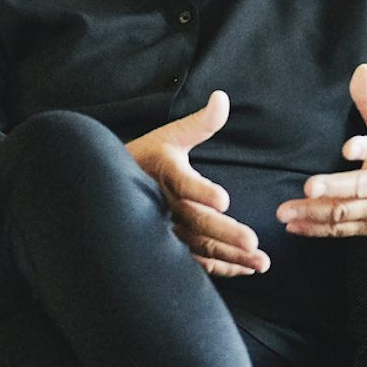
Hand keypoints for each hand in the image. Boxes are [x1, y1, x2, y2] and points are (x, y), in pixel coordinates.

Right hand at [127, 91, 265, 276]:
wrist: (107, 189)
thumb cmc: (147, 158)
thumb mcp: (170, 136)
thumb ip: (201, 123)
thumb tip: (222, 98)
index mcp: (166, 173)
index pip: (184, 184)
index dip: (203, 192)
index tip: (224, 199)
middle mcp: (164, 205)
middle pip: (196, 221)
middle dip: (225, 233)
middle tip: (252, 242)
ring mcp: (166, 229)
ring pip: (199, 246)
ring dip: (231, 256)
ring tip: (259, 261)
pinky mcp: (170, 245)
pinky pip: (197, 260)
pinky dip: (221, 267)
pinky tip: (245, 269)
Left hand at [278, 64, 366, 241]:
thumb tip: (361, 69)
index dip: (366, 149)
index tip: (348, 147)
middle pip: (359, 188)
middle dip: (334, 188)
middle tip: (309, 186)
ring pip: (345, 213)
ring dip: (314, 213)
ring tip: (284, 211)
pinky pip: (341, 231)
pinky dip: (316, 230)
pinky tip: (294, 226)